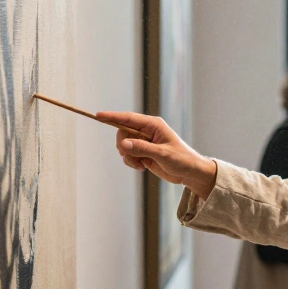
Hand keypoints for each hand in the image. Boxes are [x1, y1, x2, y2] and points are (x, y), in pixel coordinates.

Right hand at [97, 111, 218, 198]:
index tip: (98, 115)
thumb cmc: (181, 159)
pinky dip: (130, 162)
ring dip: (127, 157)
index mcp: (153, 125)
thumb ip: (142, 148)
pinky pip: (127, 155)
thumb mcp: (162, 154)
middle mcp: (147, 131)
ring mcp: (144, 142)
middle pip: (122, 133)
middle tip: (133, 158)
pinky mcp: (142, 152)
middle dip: (123, 146)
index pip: (128, 118)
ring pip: (123, 145)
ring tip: (141, 164)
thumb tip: (123, 144)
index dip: (112, 117)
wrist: (189, 173)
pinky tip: (142, 167)